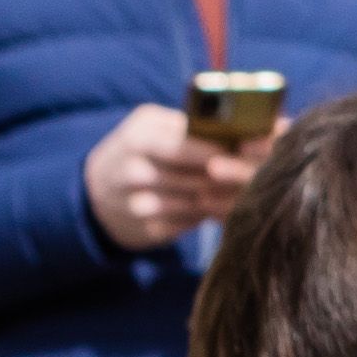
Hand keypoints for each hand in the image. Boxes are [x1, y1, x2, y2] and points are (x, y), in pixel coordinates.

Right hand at [85, 100, 263, 252]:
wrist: (96, 193)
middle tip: (261, 173)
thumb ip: (191, 125)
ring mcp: (140, 206)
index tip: (254, 151)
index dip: (224, 151)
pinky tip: (227, 207)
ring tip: (249, 188)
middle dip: (233, 176)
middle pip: (200, 178)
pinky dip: (213, 215)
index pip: (188, 146)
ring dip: (228, 197)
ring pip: (201, 203)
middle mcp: (134, 173)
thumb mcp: (152, 126)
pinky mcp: (150, 231)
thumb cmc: (138, 149)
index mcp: (138, 139)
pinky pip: (193, 223)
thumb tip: (250, 125)